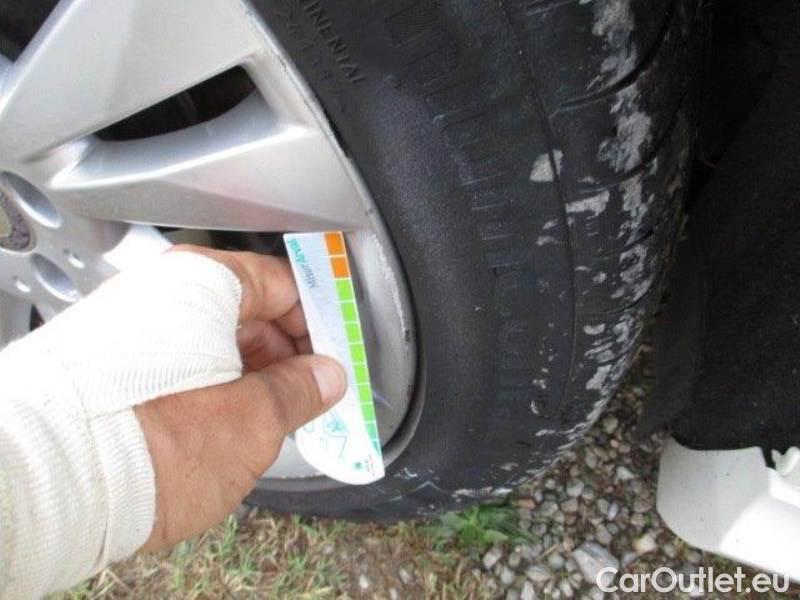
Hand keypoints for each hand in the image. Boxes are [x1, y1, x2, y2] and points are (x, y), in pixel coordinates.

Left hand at [134, 246, 345, 551]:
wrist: (48, 488)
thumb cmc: (149, 444)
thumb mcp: (253, 421)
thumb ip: (300, 390)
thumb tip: (325, 377)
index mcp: (202, 284)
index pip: (283, 283)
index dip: (320, 320)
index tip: (336, 355)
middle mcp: (159, 293)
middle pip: (245, 310)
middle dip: (284, 354)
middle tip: (309, 396)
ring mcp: (128, 326)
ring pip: (210, 340)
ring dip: (248, 375)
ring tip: (268, 421)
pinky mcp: (106, 364)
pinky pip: (176, 362)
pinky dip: (208, 386)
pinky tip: (222, 425)